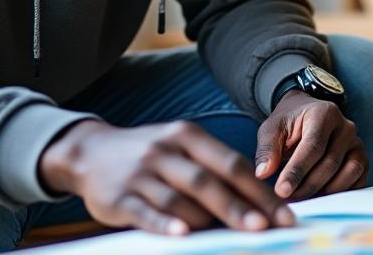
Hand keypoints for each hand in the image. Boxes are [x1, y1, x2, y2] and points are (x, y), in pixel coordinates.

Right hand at [39, 119, 293, 235]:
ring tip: (238, 236)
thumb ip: (211, 170)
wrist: (88, 152)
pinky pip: (146, 212)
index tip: (284, 215)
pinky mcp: (119, 197)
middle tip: (266, 227)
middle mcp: (165, 150)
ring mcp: (140, 173)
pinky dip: (165, 224)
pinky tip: (182, 235)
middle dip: (240, 206)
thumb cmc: (148, 155)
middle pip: (208, 181)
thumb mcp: (180, 149)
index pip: (231, 163)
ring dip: (209, 219)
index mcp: (187, 135)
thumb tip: (255, 205)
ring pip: (179, 199)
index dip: (260, 191)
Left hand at [255, 90, 367, 200]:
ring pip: (349, 172)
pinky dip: (343, 191)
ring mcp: (357, 143)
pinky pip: (359, 179)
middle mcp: (346, 126)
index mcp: (324, 113)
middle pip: (330, 163)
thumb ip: (267, 149)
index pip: (313, 147)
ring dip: (326, 191)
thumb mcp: (271, 129)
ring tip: (303, 198)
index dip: (297, 171)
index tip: (281, 191)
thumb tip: (263, 173)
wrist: (306, 115)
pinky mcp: (361, 158)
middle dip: (308, 185)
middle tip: (288, 199)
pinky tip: (322, 197)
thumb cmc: (289, 123)